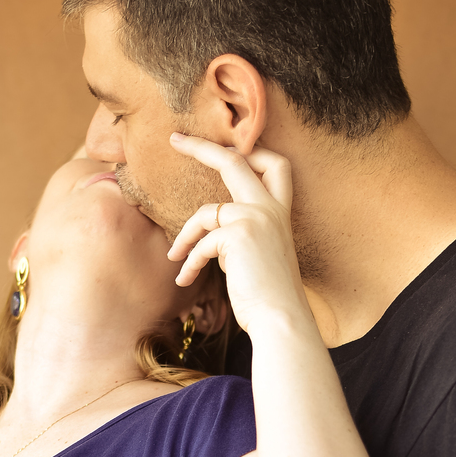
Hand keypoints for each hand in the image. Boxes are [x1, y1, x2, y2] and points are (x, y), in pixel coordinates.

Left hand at [167, 135, 305, 336]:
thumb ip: (242, 235)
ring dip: (185, 237)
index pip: (274, 165)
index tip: (228, 149)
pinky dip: (189, 261)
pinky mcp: (238, 234)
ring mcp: (255, 218)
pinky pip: (201, 242)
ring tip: (175, 258)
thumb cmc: (268, 296)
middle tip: (174, 138)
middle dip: (201, 147)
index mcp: (279, 212)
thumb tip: (212, 233)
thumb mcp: (259, 256)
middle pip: (233, 162)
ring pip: (205, 213)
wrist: (281, 318)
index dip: (251, 152)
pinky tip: (184, 278)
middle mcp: (270, 209)